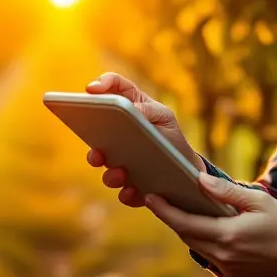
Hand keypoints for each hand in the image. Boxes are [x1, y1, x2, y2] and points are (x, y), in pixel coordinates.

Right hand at [85, 72, 205, 207]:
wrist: (186, 172)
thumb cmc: (172, 139)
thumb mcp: (166, 119)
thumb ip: (150, 111)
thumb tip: (132, 108)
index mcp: (129, 109)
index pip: (113, 88)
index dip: (101, 83)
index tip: (91, 90)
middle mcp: (116, 134)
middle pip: (96, 127)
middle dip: (91, 132)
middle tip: (94, 137)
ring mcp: (116, 160)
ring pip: (103, 164)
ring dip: (109, 170)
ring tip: (121, 171)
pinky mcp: (126, 184)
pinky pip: (122, 190)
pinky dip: (127, 192)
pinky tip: (135, 190)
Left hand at [146, 171, 276, 276]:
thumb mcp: (259, 201)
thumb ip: (227, 192)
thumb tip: (200, 180)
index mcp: (227, 235)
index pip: (186, 222)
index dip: (165, 210)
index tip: (150, 198)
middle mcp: (222, 254)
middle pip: (186, 235)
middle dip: (171, 218)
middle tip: (159, 200)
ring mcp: (226, 267)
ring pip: (195, 246)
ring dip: (185, 229)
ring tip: (176, 211)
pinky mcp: (232, 274)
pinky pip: (208, 255)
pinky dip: (200, 240)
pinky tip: (202, 227)